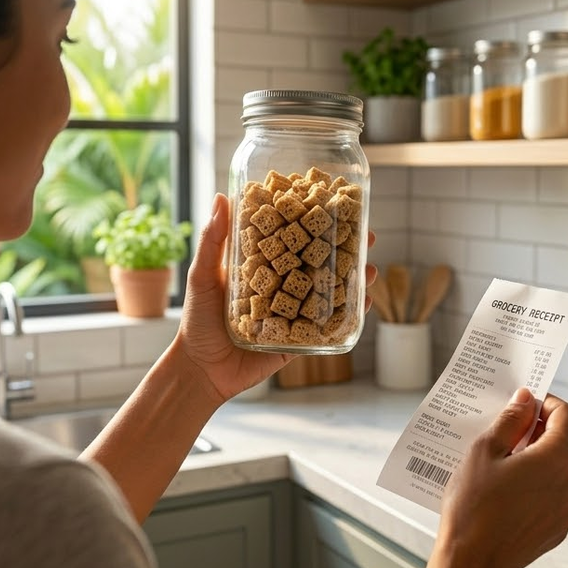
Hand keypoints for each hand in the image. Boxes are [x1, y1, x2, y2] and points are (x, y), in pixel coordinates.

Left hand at [174, 194, 376, 401]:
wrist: (201, 370)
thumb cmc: (196, 320)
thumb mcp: (202, 275)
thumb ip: (212, 240)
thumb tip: (221, 198)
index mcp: (264, 264)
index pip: (294, 234)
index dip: (316, 219)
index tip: (337, 202)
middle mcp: (284, 284)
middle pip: (320, 260)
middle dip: (347, 247)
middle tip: (369, 235)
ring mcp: (295, 310)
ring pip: (331, 290)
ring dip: (354, 279)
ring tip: (370, 269)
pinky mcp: (301, 338)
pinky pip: (329, 326)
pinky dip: (350, 315)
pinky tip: (365, 304)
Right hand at [427, 390, 567, 567]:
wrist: (471, 561)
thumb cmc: (474, 507)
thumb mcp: (485, 450)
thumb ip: (511, 419)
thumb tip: (526, 400)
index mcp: (558, 458)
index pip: (566, 414)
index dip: (545, 402)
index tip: (524, 404)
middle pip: (562, 443)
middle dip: (535, 433)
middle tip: (503, 435)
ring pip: (557, 470)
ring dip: (534, 461)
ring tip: (500, 467)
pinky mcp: (559, 528)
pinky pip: (552, 496)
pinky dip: (534, 487)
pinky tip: (505, 492)